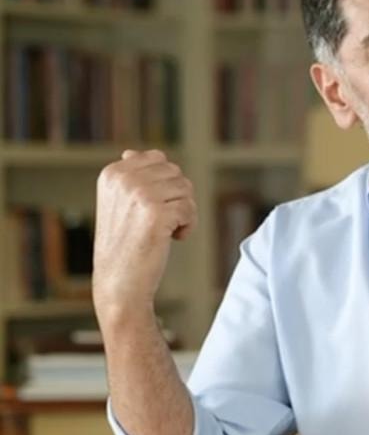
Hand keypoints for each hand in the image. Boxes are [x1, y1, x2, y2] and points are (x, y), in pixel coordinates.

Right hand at [92, 149, 195, 323]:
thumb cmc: (124, 244)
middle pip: (176, 173)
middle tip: (162, 221)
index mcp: (112, 173)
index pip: (158, 158)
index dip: (165, 184)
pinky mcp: (157, 213)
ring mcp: (140, 194)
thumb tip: (133, 152)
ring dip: (184, 212)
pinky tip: (172, 239)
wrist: (119, 283)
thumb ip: (129, 177)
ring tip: (166, 230)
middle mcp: (124, 179)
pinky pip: (190, 209)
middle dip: (177, 197)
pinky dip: (188, 226)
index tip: (151, 207)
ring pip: (186, 189)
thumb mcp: (118, 204)